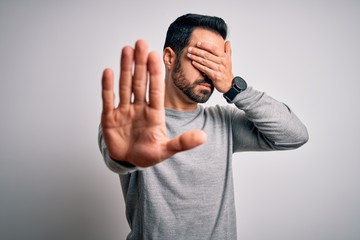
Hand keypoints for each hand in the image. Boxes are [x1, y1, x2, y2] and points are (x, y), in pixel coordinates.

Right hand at [101, 40, 206, 167]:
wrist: (128, 161)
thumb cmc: (148, 154)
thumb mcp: (166, 150)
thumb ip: (183, 143)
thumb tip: (204, 136)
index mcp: (154, 113)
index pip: (156, 90)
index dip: (155, 74)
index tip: (155, 56)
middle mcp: (139, 108)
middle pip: (140, 83)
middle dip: (140, 64)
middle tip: (141, 43)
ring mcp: (124, 111)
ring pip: (125, 86)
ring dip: (125, 69)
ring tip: (126, 50)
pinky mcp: (109, 117)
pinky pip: (108, 100)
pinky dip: (107, 87)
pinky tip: (108, 72)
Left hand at [187, 41, 233, 92]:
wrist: (229, 84)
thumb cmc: (227, 71)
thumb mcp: (229, 60)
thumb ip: (228, 50)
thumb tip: (227, 41)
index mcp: (224, 57)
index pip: (213, 48)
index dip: (205, 45)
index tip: (197, 43)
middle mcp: (221, 62)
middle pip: (207, 54)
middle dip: (197, 51)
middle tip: (190, 49)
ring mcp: (218, 69)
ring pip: (205, 61)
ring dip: (195, 58)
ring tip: (189, 55)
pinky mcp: (215, 76)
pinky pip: (204, 69)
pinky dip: (198, 65)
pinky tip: (193, 62)